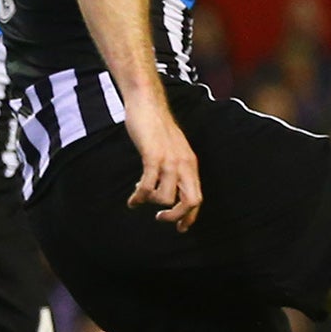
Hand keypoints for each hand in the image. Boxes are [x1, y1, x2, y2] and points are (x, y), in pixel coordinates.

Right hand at [124, 96, 200, 229]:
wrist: (147, 103)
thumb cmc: (156, 127)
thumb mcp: (172, 149)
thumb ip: (173, 168)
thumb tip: (167, 190)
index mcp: (190, 164)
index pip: (198, 197)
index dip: (190, 216)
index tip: (181, 228)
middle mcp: (184, 164)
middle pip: (190, 201)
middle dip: (176, 216)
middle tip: (160, 219)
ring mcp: (170, 161)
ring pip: (165, 197)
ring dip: (151, 202)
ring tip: (139, 198)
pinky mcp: (153, 156)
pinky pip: (148, 186)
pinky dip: (139, 197)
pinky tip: (132, 200)